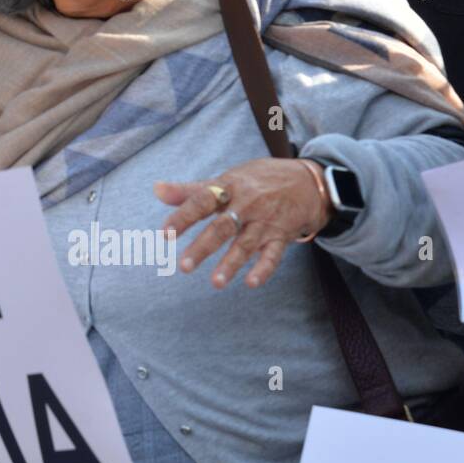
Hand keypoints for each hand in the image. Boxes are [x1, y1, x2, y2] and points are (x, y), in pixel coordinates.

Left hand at [155, 158, 332, 288]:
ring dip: (231, 264)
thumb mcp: (226, 179)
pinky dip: (264, 268)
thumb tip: (156, 189)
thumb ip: (190, 190)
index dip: (183, 217)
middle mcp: (246, 204)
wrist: (307, 181)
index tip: (165, 234)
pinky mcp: (282, 235)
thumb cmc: (256, 181)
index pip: (201, 201)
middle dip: (203, 247)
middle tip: (184, 267)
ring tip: (216, 283)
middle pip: (222, 227)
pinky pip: (274, 254)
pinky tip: (251, 283)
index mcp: (228, 187)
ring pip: (246, 244)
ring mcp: (266, 221)